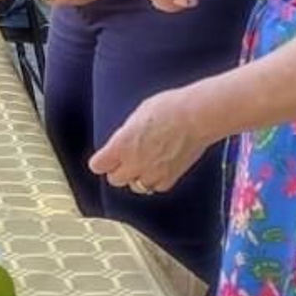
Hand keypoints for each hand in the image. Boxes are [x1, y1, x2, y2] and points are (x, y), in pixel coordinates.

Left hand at [89, 89, 210, 194]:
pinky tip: (161, 168)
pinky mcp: (170, 178)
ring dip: (137, 177)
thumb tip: (124, 141)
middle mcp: (133, 163)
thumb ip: (127, 134)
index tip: (106, 157)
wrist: (197, 116)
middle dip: (119, 170)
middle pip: (115, 180)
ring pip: (136, 186)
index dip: (102, 161)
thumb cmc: (169, 108)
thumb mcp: (138, 115)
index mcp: (121, 145)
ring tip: (145, 164)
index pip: (98, 165)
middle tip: (127, 160)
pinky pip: (157, 187)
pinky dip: (157, 180)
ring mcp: (152, 173)